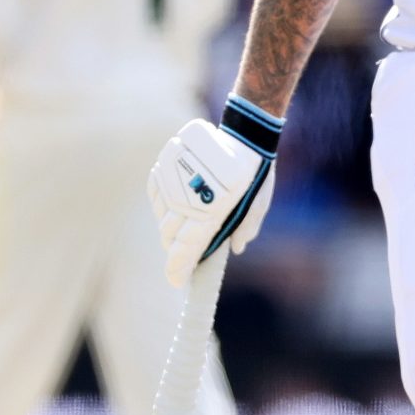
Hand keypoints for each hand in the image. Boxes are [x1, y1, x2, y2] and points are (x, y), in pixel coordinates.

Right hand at [147, 98, 280, 286]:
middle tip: (188, 253)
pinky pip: (156, 195)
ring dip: (170, 226)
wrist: (244, 132)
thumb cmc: (256, 171)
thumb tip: (236, 248)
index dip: (177, 269)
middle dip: (177, 249)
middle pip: (170, 237)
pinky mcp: (165, 167)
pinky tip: (175, 205)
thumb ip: (247, 227)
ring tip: (186, 223)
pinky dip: (163, 205)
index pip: (185, 250)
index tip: (177, 281)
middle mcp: (186, 200)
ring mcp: (172, 183)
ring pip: (162, 217)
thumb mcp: (259, 203)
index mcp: (209, 213)